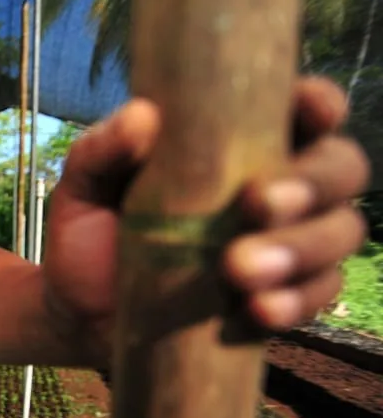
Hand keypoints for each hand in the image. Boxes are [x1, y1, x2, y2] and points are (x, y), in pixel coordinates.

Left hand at [44, 75, 369, 346]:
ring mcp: (286, 244)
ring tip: (240, 270)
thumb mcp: (82, 186)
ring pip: (339, 233)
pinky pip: (316, 296)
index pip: (304, 110)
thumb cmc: (89, 232)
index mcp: (239, 143)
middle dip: (311, 184)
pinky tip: (256, 309)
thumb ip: (102, 148)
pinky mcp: (280, 297)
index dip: (321, 104)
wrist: (76, 313)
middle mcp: (278, 186)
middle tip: (255, 205)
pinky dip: (294, 302)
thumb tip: (141, 116)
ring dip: (302, 249)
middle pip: (341, 169)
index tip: (311, 111)